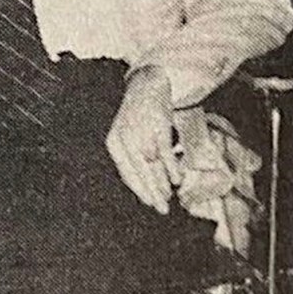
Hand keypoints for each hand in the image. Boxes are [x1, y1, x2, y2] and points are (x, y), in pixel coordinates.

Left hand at [105, 66, 181, 213]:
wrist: (147, 84)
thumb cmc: (139, 114)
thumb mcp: (129, 134)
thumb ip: (134, 156)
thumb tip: (146, 181)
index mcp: (115, 143)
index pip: (127, 173)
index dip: (139, 190)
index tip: (149, 202)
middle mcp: (125, 140)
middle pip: (139, 173)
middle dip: (151, 193)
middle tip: (161, 209)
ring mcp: (141, 134)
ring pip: (152, 167)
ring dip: (161, 184)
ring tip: (169, 197)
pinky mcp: (158, 128)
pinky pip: (164, 154)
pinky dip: (171, 169)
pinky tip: (177, 181)